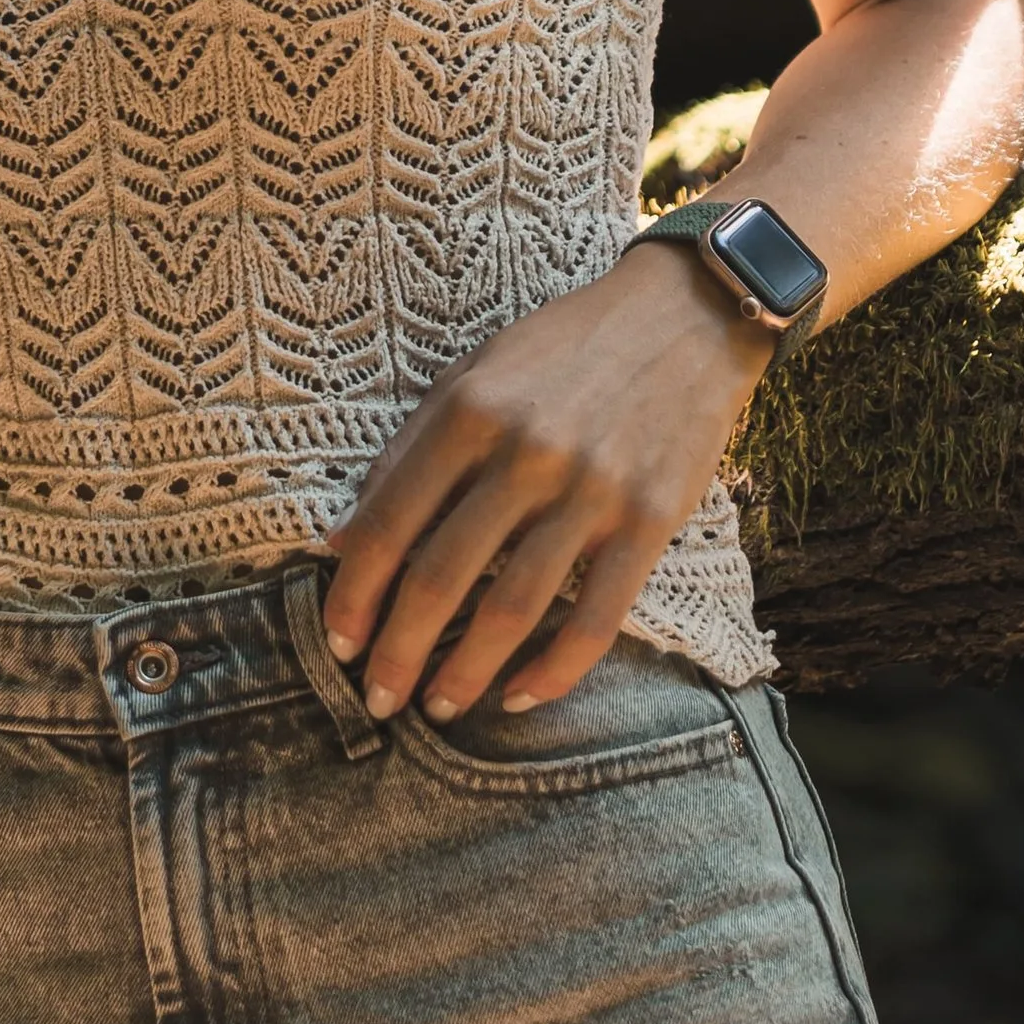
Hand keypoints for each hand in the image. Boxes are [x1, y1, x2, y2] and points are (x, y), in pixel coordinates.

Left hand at [320, 241, 772, 718]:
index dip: (356, 595)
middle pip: (440, 578)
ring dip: (466, 672)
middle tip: (379, 699)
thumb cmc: (564, 349)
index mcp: (469, 411)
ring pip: (511, 608)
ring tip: (440, 706)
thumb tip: (343, 540)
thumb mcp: (473, 374)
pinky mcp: (649, 520)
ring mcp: (590, 490)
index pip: (391, 523)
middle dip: (398, 652)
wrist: (683, 317)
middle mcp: (524, 452)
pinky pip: (595, 618)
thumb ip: (408, 452)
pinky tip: (520, 697)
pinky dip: (553, 671)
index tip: (340, 642)